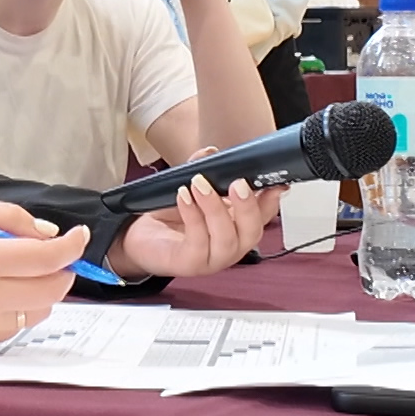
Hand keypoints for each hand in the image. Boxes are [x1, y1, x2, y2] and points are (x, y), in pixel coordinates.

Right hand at [0, 202, 86, 347]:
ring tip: (17, 273)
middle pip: (52, 288)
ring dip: (42, 289)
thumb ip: (11, 218)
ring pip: (41, 309)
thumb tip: (50, 236)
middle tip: (54, 256)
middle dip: (63, 269)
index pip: (46, 257)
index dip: (71, 246)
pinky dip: (21, 307)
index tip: (79, 236)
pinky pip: (19, 324)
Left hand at [104, 157, 284, 279]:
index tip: (274, 182)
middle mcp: (230, 245)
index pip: (263, 216)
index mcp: (237, 226)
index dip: (271, 200)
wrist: (140, 238)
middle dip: (248, 207)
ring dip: (215, 208)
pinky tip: (184, 197)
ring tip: (200, 184)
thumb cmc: (170, 217)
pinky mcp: (189, 264)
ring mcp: (212, 258)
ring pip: (226, 239)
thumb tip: (211, 152)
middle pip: (252, 232)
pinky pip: (197, 242)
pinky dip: (193, 216)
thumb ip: (203, 170)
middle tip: (238, 183)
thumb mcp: (190, 189)